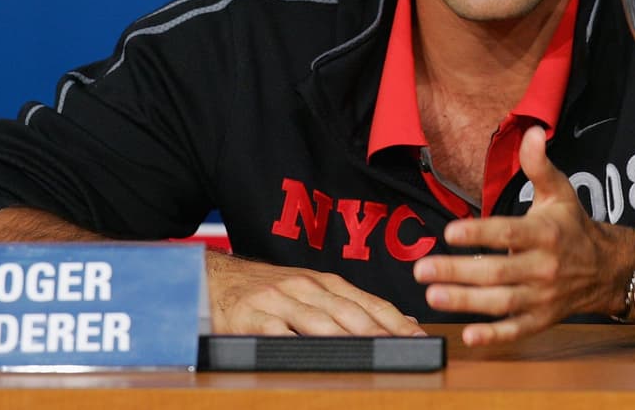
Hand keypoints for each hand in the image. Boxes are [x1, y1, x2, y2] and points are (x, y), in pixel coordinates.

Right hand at [206, 252, 425, 335]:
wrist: (215, 279)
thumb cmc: (269, 291)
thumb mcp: (312, 291)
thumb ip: (352, 306)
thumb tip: (400, 321)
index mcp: (325, 283)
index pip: (369, 302)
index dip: (395, 320)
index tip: (419, 337)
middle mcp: (305, 288)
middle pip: (349, 312)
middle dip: (379, 332)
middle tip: (402, 348)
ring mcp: (278, 301)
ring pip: (317, 321)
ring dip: (345, 338)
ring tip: (368, 353)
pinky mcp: (250, 318)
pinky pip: (275, 333)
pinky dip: (293, 344)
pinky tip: (308, 356)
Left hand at [412, 125, 634, 345]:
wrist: (608, 268)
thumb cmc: (573, 226)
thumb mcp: (560, 192)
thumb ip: (539, 165)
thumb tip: (533, 131)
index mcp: (546, 233)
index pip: (508, 234)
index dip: (479, 234)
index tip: (449, 232)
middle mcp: (544, 267)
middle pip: (498, 272)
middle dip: (458, 271)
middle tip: (422, 269)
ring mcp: (543, 297)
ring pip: (501, 303)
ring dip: (465, 302)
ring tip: (432, 296)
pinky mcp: (542, 320)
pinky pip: (517, 331)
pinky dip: (493, 337)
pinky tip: (467, 336)